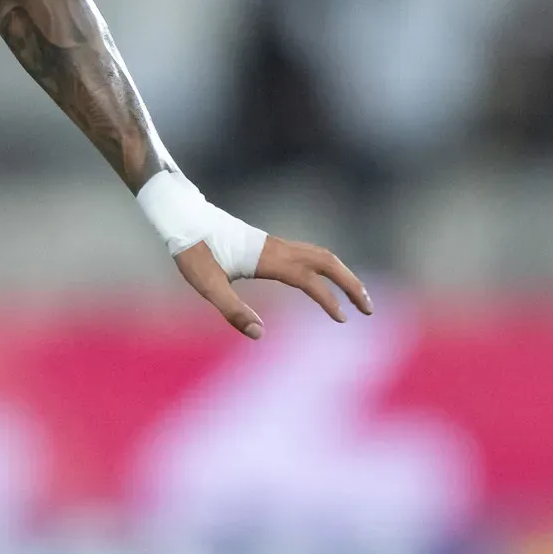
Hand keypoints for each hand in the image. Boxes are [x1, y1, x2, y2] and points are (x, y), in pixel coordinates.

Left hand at [176, 234, 373, 340]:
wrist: (183, 219)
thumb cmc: (193, 252)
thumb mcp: (207, 285)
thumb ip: (232, 310)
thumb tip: (259, 334)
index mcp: (268, 259)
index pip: (310, 280)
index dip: (329, 300)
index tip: (342, 320)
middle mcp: (278, 248)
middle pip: (328, 262)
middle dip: (352, 284)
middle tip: (369, 309)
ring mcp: (276, 244)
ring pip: (322, 254)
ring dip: (343, 274)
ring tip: (356, 297)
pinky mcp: (270, 244)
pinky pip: (309, 252)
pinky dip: (327, 266)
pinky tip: (325, 281)